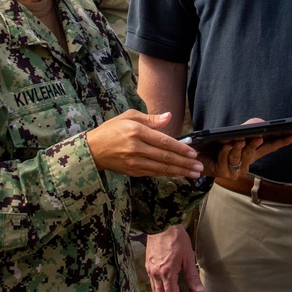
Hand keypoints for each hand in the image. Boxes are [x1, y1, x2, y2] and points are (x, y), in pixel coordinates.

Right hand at [85, 111, 202, 177]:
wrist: (93, 149)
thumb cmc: (111, 129)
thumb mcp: (129, 116)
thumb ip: (151, 119)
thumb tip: (169, 117)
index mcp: (136, 132)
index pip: (163, 141)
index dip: (180, 148)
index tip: (193, 152)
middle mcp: (136, 148)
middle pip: (165, 157)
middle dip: (185, 163)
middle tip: (199, 166)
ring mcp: (134, 162)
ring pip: (161, 168)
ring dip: (179, 171)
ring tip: (193, 173)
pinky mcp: (133, 171)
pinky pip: (154, 173)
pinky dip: (167, 174)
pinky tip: (178, 174)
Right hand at [147, 225, 200, 291]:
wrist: (161, 224)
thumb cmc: (175, 237)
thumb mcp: (188, 257)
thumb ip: (192, 276)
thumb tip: (199, 290)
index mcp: (167, 273)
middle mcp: (156, 273)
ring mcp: (150, 269)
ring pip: (154, 290)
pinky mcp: (147, 264)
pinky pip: (151, 281)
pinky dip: (156, 287)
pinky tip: (162, 286)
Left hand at [197, 119, 291, 178]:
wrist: (196, 157)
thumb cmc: (216, 145)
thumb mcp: (233, 135)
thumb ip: (246, 129)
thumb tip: (259, 123)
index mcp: (251, 153)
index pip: (270, 146)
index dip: (283, 141)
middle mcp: (246, 163)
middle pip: (255, 151)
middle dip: (257, 144)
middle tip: (260, 136)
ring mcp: (235, 170)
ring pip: (240, 156)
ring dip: (239, 148)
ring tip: (239, 140)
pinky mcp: (224, 173)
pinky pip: (226, 160)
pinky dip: (226, 151)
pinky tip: (225, 145)